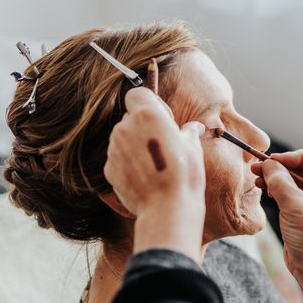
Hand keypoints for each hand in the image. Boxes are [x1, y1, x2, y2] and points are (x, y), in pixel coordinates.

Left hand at [104, 88, 205, 260]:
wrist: (168, 208)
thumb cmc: (184, 175)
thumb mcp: (193, 147)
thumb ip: (188, 132)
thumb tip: (193, 128)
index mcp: (147, 115)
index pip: (137, 94)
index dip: (150, 103)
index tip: (164, 119)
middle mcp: (125, 127)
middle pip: (130, 117)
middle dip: (144, 127)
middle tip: (163, 145)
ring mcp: (114, 149)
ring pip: (123, 139)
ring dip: (136, 146)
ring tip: (156, 165)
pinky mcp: (109, 169)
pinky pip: (118, 159)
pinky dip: (129, 164)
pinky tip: (146, 177)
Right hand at [251, 146, 302, 302]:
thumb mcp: (294, 206)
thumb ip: (280, 181)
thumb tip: (268, 164)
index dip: (294, 156)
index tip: (275, 162)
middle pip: (301, 165)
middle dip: (280, 166)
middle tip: (258, 167)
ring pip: (292, 178)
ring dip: (274, 176)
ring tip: (256, 177)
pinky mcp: (301, 210)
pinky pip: (287, 190)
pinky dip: (274, 187)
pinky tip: (262, 188)